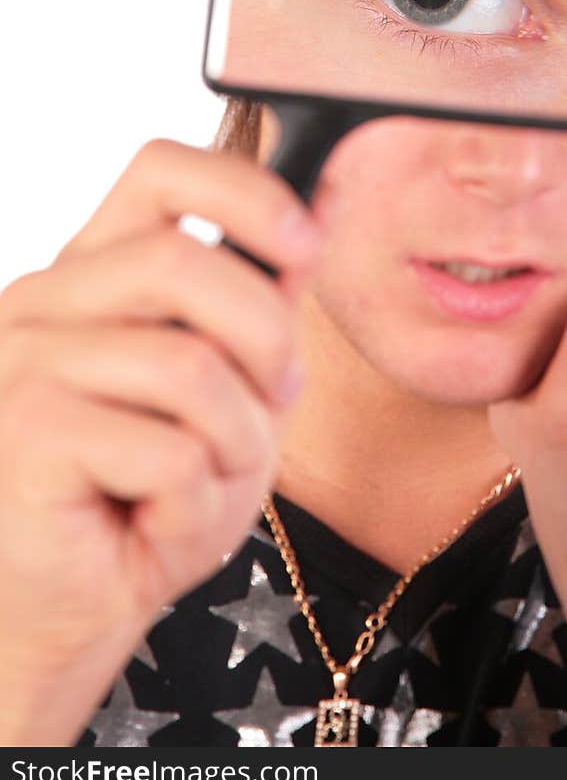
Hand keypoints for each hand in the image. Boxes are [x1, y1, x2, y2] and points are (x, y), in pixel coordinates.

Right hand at [0, 139, 323, 690]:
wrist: (72, 609)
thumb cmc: (150, 493)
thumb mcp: (234, 386)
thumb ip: (266, 299)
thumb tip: (323, 204)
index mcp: (93, 271)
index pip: (160, 169)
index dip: (246, 190)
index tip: (309, 239)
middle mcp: (45, 300)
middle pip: (182, 262)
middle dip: (265, 336)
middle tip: (278, 399)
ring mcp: (23, 363)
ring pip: (188, 367)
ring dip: (236, 441)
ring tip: (208, 480)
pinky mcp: (27, 435)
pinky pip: (167, 452)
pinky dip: (196, 504)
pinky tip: (160, 524)